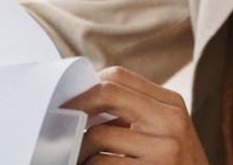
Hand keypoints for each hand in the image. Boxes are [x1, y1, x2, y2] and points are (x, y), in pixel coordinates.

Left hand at [63, 66, 208, 163]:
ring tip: (79, 157)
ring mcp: (164, 149)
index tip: (71, 101)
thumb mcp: (166, 133)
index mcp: (172, 104)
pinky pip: (102, 164)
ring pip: (98, 135)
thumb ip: (137, 113)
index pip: (119, 76)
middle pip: (107, 93)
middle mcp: (171, 121)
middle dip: (77, 106)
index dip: (87, 86)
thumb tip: (85, 101)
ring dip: (80, 149)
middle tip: (61, 122)